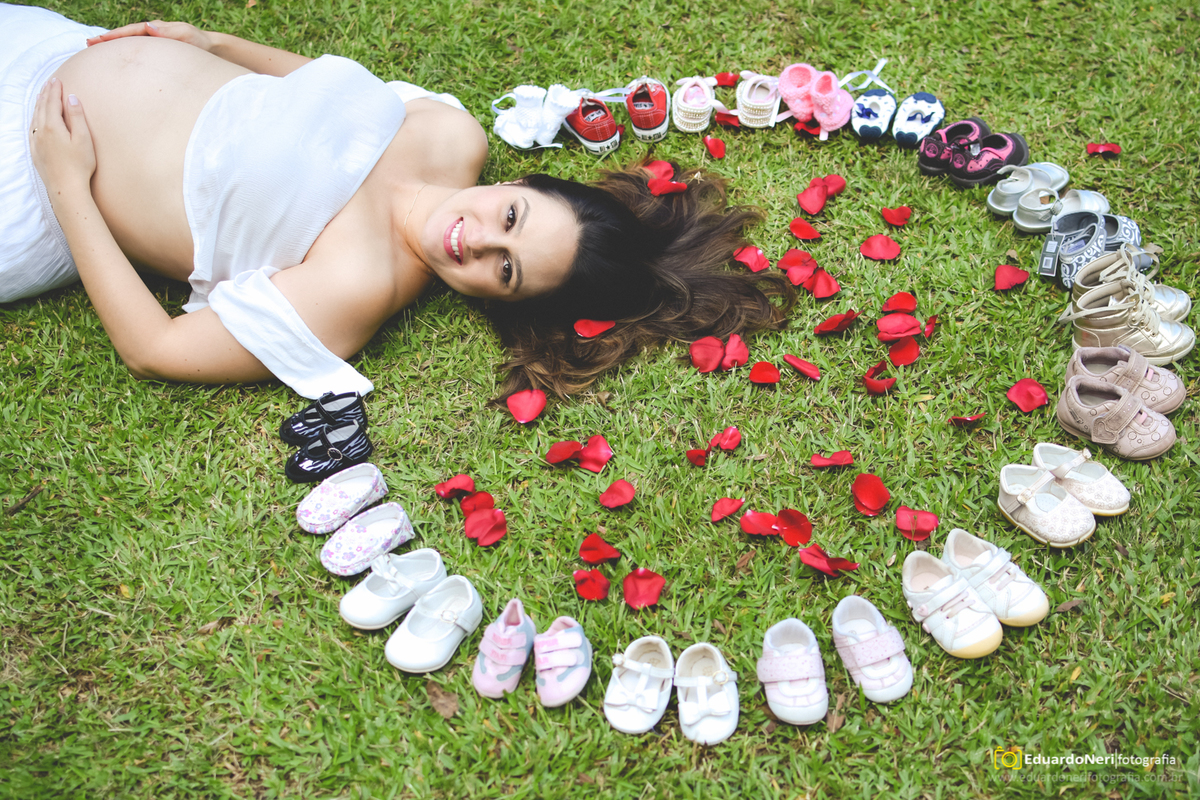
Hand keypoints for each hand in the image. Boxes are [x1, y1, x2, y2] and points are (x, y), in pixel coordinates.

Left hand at [29, 79, 95, 195]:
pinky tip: (37, 119)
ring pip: (35, 117)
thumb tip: (71, 98)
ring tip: (43, 96)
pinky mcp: (35, 151)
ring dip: (39, 104)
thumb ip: (77, 117)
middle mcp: (41, 132)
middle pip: (42, 107)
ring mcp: (36, 142)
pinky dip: (34, 118)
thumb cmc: (79, 165)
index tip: (58, 80)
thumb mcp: (84, 139)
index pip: (53, 102)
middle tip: (50, 83)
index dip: (55, 90)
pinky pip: (32, 129)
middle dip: (46, 94)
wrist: (66, 188)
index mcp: (53, 126)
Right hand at [85, 20, 213, 51]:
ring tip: (95, 50)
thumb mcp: (185, 34)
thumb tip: (148, 27)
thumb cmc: (198, 42)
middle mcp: (150, 34)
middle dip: (107, 40)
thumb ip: (168, 32)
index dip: (113, 36)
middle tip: (88, 44)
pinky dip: (125, 54)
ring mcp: (152, 43)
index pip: (129, 31)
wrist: (209, 48)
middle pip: (124, 37)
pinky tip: (116, 61)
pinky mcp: (156, 53)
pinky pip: (137, 53)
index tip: (98, 40)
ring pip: (128, 45)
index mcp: (154, 29)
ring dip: (113, 47)